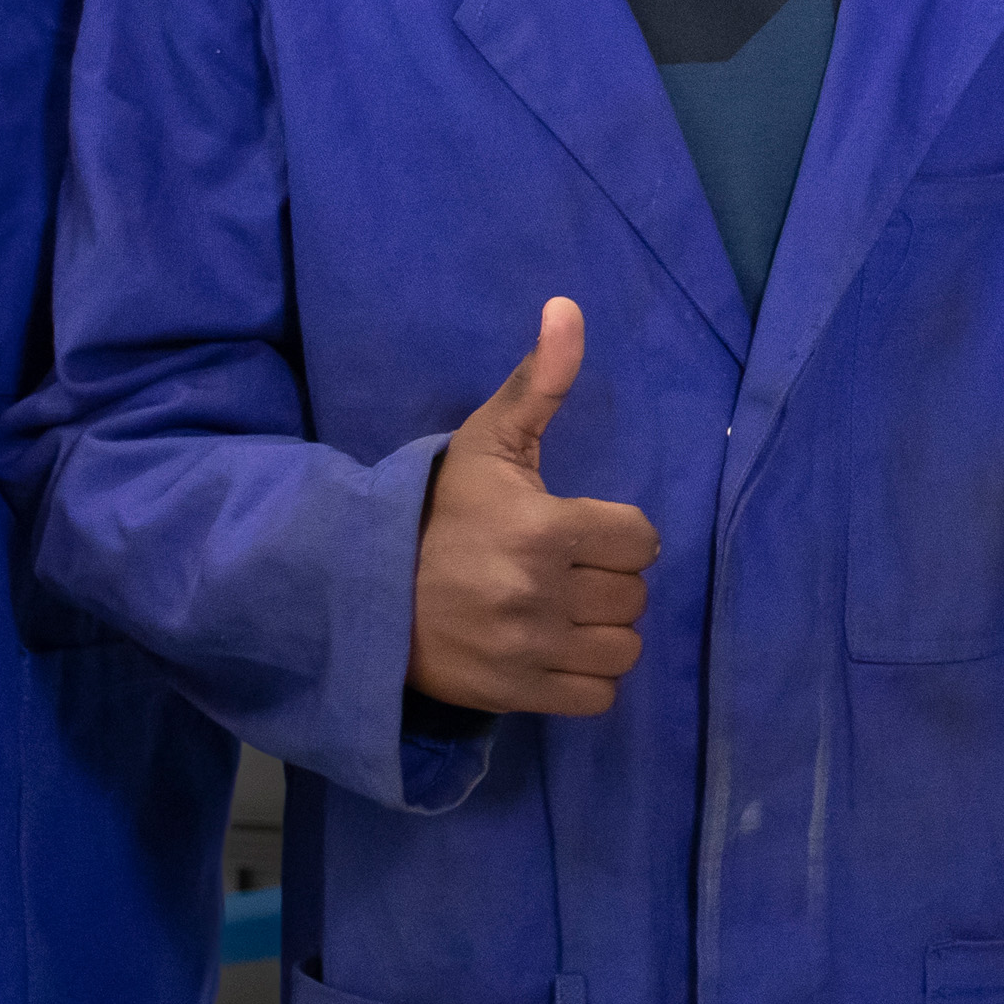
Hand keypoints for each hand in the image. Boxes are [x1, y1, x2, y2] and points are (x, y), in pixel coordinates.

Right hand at [404, 300, 657, 718]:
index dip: (620, 532)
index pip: (641, 539)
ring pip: (623, 648)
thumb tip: (568, 307)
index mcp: (543, 528)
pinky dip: (588, 678)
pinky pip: (598, 696)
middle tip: (571, 569)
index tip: (584, 528)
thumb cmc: (437, 513)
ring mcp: (530, 651)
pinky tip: (558, 650)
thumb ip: (539, 381)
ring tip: (568, 611)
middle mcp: (541, 594)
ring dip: (604, 631)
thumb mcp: (487, 441)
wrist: (362, 592)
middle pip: (634, 595)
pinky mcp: (518, 695)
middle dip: (610, 579)